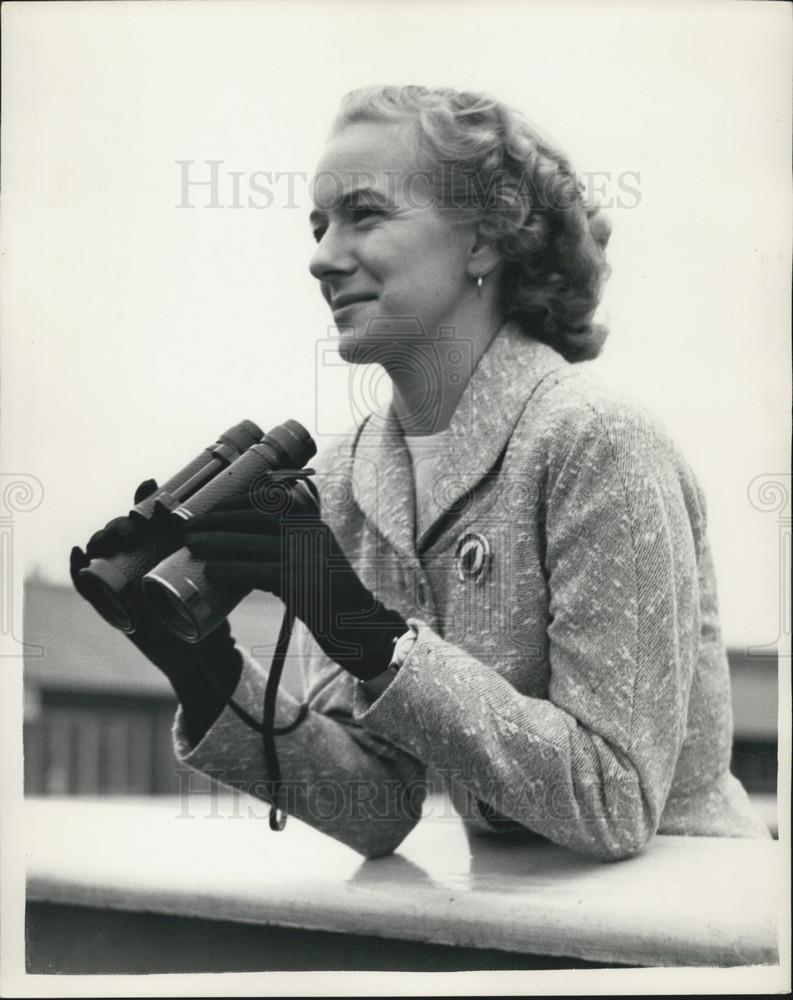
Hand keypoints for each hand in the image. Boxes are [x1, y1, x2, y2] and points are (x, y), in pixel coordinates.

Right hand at [71, 479, 242, 745]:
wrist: (208, 656)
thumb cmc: (216, 611)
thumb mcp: (224, 573)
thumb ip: (237, 547)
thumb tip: (266, 499)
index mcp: (161, 551)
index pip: (145, 517)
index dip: (142, 499)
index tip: (152, 484)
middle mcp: (138, 563)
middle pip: (120, 533)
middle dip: (122, 520)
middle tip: (135, 523)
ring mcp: (122, 584)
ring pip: (102, 553)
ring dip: (101, 538)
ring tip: (111, 535)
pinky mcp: (112, 608)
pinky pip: (88, 588)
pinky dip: (78, 571)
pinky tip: (79, 555)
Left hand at [182, 477, 406, 680]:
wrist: (357, 623)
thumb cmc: (327, 594)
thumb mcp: (309, 560)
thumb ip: (281, 549)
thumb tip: (237, 549)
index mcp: (312, 523)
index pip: (269, 501)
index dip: (235, 502)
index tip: (210, 508)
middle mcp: (310, 533)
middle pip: (256, 517)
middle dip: (218, 519)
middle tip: (189, 526)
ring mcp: (306, 556)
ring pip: (252, 542)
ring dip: (217, 541)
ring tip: (192, 544)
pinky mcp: (300, 582)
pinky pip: (257, 571)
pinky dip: (231, 569)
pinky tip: (211, 571)